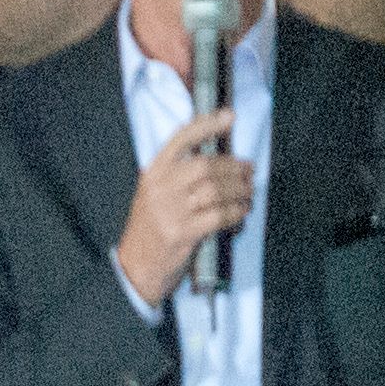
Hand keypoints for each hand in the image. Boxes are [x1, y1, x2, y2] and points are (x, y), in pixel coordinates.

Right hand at [114, 107, 250, 303]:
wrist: (135, 268)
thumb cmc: (150, 230)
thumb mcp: (154, 195)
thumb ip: (178, 178)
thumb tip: (219, 163)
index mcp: (153, 172)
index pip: (182, 139)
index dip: (208, 125)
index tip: (230, 117)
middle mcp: (160, 188)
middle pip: (206, 166)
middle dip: (234, 167)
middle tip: (249, 171)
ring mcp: (170, 211)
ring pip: (215, 190)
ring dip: (239, 190)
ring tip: (248, 192)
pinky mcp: (182, 233)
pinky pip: (218, 216)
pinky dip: (236, 211)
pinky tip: (242, 211)